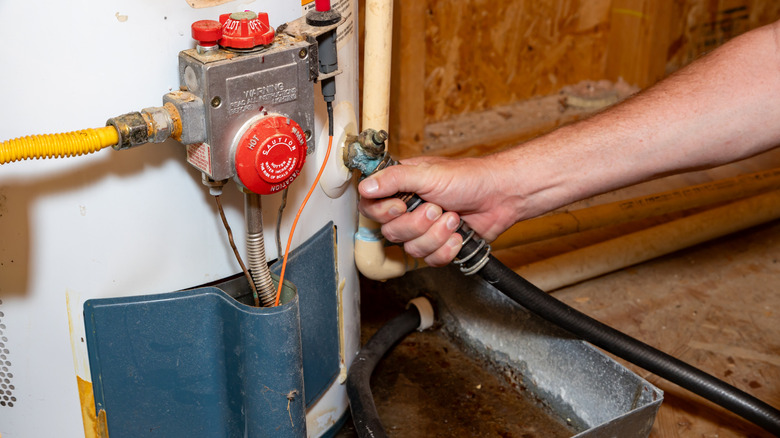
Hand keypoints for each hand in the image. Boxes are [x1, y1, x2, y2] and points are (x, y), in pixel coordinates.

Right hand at [358, 156, 520, 265]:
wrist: (500, 196)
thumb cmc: (469, 178)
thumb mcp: (428, 173)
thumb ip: (394, 179)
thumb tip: (366, 185)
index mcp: (400, 188)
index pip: (370, 206)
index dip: (382, 211)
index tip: (399, 206)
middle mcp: (407, 210)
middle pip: (390, 232)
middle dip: (417, 224)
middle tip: (437, 208)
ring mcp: (423, 229)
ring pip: (411, 248)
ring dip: (435, 235)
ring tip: (453, 218)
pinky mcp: (438, 246)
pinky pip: (430, 259)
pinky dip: (446, 249)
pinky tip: (458, 235)